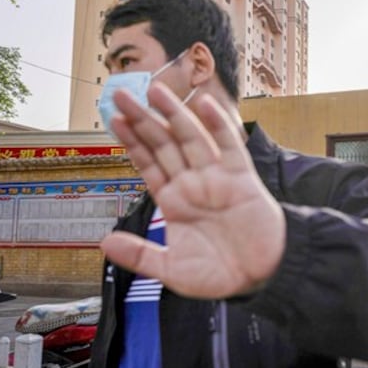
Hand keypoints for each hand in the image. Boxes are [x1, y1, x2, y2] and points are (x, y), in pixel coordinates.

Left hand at [101, 82, 285, 298]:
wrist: (261, 277)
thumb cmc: (221, 274)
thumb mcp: (171, 270)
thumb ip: (140, 255)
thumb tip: (106, 243)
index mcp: (174, 201)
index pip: (148, 164)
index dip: (131, 142)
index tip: (114, 121)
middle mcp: (192, 184)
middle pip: (163, 144)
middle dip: (142, 119)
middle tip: (121, 95)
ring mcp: (216, 178)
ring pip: (190, 138)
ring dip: (173, 114)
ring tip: (154, 90)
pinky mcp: (240, 178)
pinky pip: (228, 146)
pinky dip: (217, 125)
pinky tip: (203, 105)